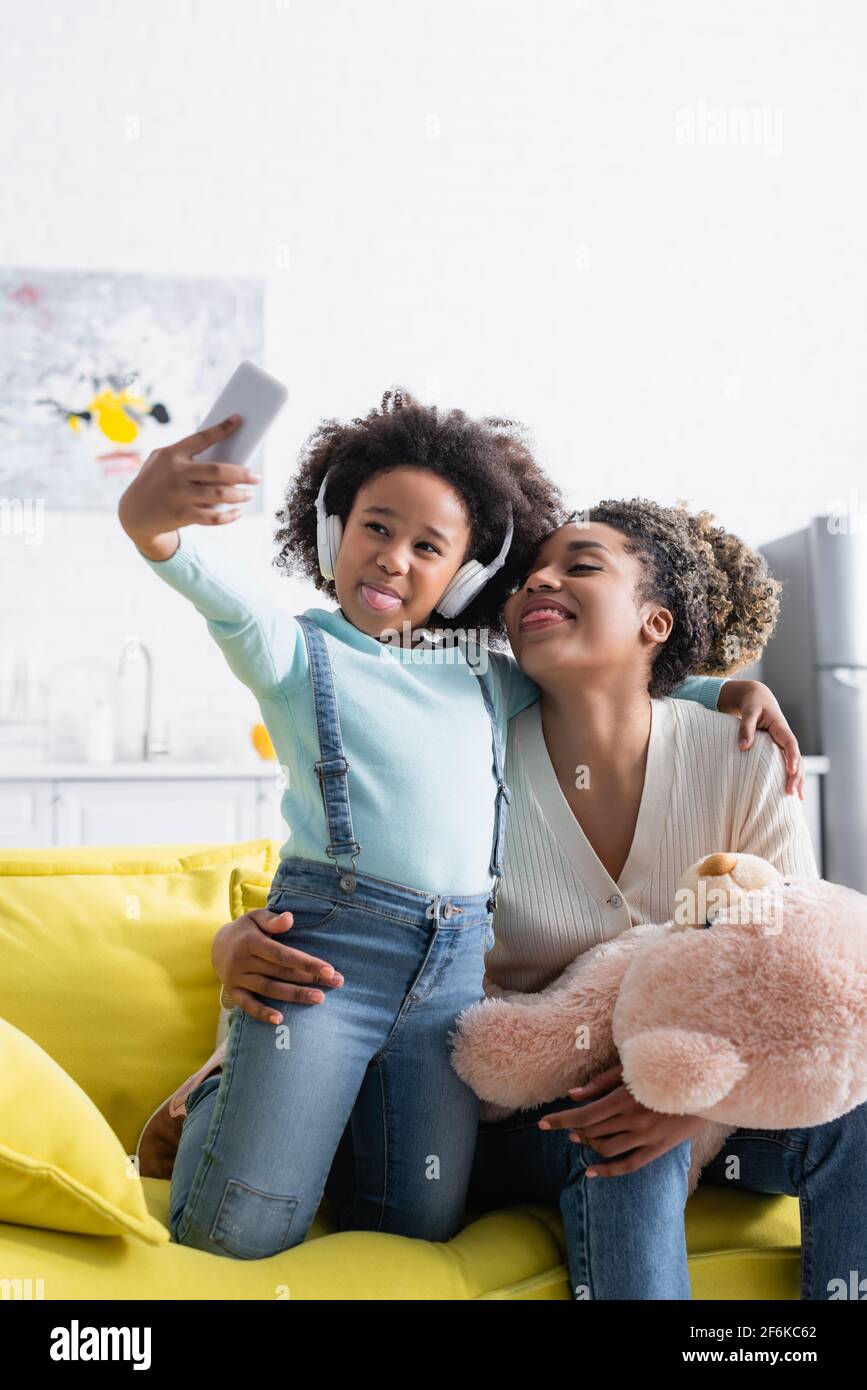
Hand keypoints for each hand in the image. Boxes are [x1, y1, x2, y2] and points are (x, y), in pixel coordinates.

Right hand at [117, 413, 259, 555]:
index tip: (239, 420)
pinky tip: (237, 512)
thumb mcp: (159, 462)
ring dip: (239, 495)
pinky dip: (228, 516)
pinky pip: (212, 517)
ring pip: (219, 495)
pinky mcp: (181, 515)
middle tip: (257, 477)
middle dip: (242, 474)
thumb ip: (183, 454)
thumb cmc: (154, 482)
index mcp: (172, 454)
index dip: (222, 428)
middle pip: (218, 471)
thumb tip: (220, 449)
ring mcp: (178, 495)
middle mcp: (176, 473)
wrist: (133, 513)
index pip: (201, 438)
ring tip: (248, 494)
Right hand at [211, 908, 343, 1024]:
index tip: (329, 970)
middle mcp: (242, 961)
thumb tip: (290, 918)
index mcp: (251, 942)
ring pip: (269, 989)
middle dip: (309, 979)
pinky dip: (263, 1013)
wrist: (217, 945)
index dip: (306, 963)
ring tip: (319, 998)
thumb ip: (273, 919)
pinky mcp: (233, 992)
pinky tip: (280, 1020)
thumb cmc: (246, 930)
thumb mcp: (256, 917)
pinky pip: (248, 1005)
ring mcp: (236, 979)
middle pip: (280, 973)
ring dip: (295, 995)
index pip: (283, 954)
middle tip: (336, 983)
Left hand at [537, 1062, 706, 1176]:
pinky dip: (607, 1171)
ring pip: (606, 1149)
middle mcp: (633, 1122)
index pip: (584, 1115)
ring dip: (588, 1145)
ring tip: (578, 1139)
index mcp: (625, 1098)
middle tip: (566, 1126)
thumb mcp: (632, 1069)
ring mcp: (646, 1138)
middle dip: (574, 1130)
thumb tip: (573, 1095)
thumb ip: (601, 1083)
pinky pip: (628, 1166)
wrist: (705, 1086)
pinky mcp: (658, 1149)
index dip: (560, 1120)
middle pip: (593, 1132)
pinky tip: (591, 1173)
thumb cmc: (665, 1069)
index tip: (542, 1123)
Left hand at [717, 678, 804, 798]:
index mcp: (780, 727)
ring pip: (796, 763)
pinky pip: (788, 764)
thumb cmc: (752, 704)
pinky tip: (793, 791)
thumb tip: (743, 747)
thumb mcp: (748, 712)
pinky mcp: (779, 749)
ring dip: (797, 779)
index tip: (791, 771)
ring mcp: (784, 744)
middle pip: (796, 758)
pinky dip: (792, 777)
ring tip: (798, 798)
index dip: (792, 757)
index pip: (790, 744)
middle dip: (796, 775)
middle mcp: (786, 737)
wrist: (758, 697)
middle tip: (792, 793)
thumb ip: (746, 727)